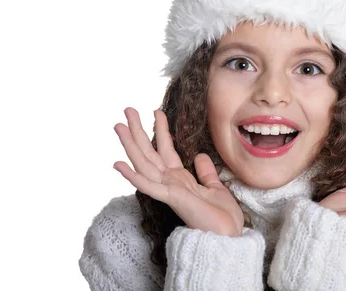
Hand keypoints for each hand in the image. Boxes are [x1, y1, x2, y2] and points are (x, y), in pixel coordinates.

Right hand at [113, 107, 243, 236]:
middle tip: (128, 110)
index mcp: (180, 179)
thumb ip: (205, 172)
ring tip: (119, 126)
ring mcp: (168, 190)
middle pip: (150, 152)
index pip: (166, 149)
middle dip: (139, 130)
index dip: (161, 130)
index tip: (157, 111)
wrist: (227, 236)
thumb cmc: (221, 217)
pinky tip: (118, 164)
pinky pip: (148, 185)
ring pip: (144, 163)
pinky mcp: (170, 198)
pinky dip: (132, 175)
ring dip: (130, 144)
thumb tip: (199, 155)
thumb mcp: (215, 187)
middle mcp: (170, 182)